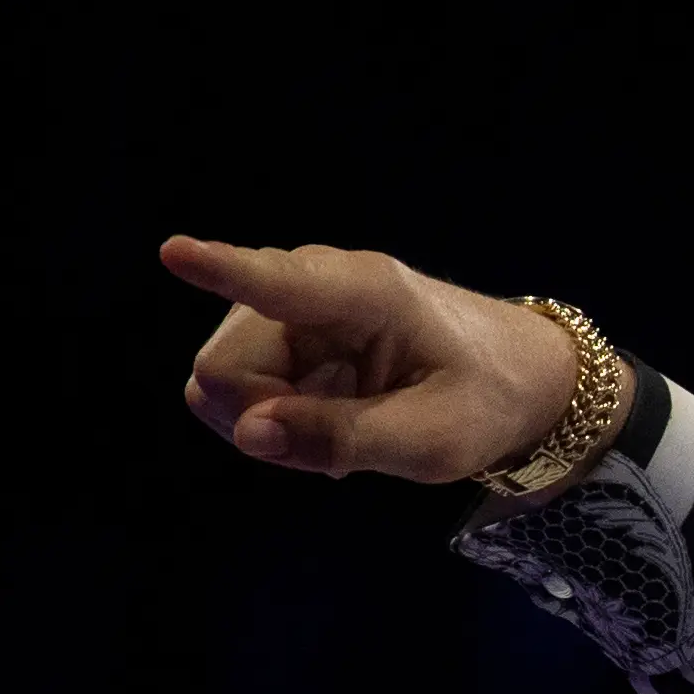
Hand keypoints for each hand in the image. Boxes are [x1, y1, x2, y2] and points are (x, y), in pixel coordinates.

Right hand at [160, 236, 624, 483]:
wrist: (518, 380)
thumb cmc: (486, 402)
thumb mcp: (434, 441)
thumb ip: (343, 439)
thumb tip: (249, 433)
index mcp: (365, 293)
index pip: (279, 283)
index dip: (221, 271)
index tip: (175, 252)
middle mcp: (312, 285)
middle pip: (225, 366)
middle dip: (264, 417)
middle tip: (343, 441)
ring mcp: (289, 307)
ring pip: (225, 382)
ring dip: (276, 421)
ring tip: (349, 427)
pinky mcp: (281, 331)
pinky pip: (241, 390)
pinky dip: (282, 419)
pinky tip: (335, 421)